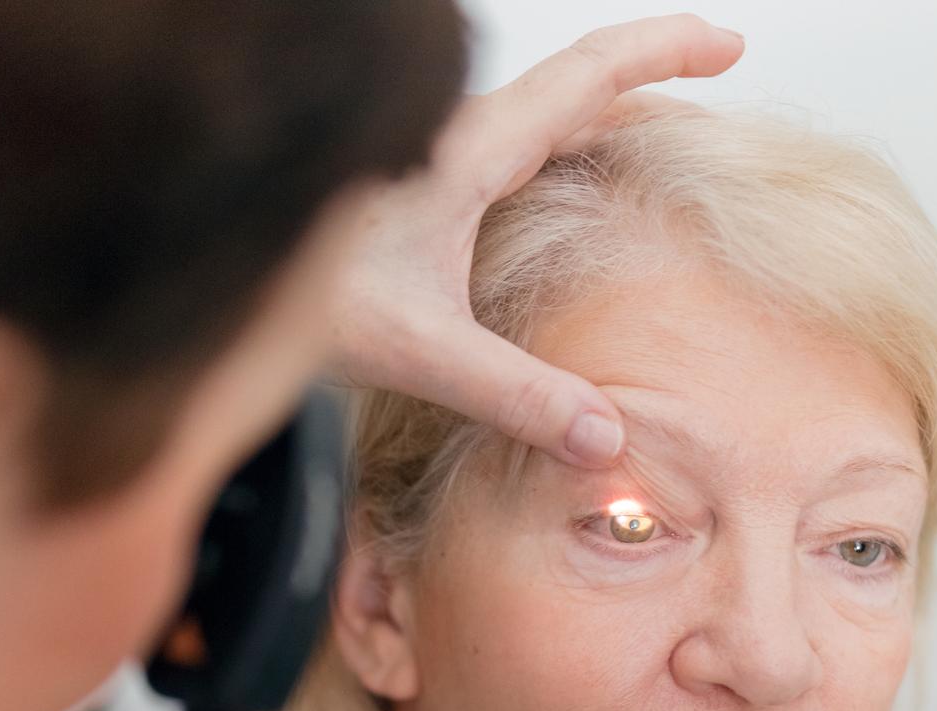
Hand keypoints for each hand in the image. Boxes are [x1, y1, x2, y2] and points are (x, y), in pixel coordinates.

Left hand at [329, 14, 744, 468]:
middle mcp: (452, 137)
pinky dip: (554, 151)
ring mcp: (429, 155)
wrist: (207, 262)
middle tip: (711, 89)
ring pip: (533, 113)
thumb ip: (517, 394)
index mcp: (471, 147)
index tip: (729, 44)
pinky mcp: (408, 186)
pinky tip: (558, 198)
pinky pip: (502, 146)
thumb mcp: (422, 348)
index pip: (590, 72)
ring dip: (598, 116)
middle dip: (648, 80)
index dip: (665, 50)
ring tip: (653, 142)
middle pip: (572, 83)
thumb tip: (606, 439)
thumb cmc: (298, 292)